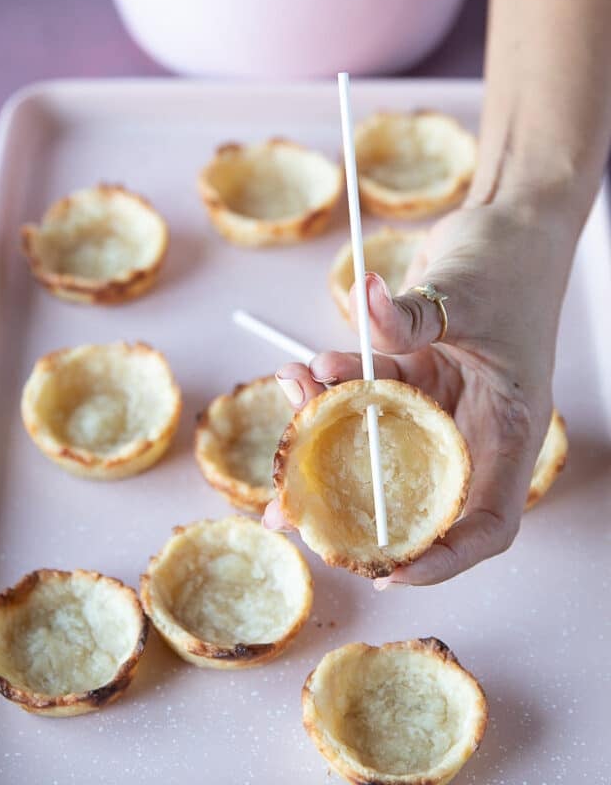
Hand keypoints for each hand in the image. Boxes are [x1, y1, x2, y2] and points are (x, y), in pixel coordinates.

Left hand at [265, 199, 575, 585]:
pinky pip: (362, 395)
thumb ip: (414, 315)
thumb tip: (363, 306)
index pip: (486, 522)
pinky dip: (331, 387)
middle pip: (412, 493)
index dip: (443, 559)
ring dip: (325, 430)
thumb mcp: (468, 291)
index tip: (387, 571)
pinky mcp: (409, 376)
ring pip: (374, 443)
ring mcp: (436, 404)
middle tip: (286, 512)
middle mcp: (470, 428)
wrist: (506, 225)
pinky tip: (307, 367)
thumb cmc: (511, 263)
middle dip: (347, 505)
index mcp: (507, 431)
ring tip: (291, 396)